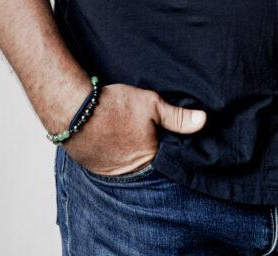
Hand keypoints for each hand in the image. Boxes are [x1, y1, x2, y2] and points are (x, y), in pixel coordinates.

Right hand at [62, 83, 206, 175]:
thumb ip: (177, 117)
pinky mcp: (93, 167)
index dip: (167, 148)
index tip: (167, 138)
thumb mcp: (151, 104)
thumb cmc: (114, 106)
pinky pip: (109, 163)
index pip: (165, 160)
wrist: (74, 110)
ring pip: (126, 165)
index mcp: (148, 159)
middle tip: (144, 135)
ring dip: (129, 154)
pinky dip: (112, 154)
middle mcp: (130, 173)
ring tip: (127, 136)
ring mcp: (109, 172)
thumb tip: (203, 120)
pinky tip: (112, 139)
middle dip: (148, 152)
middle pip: (146, 164)